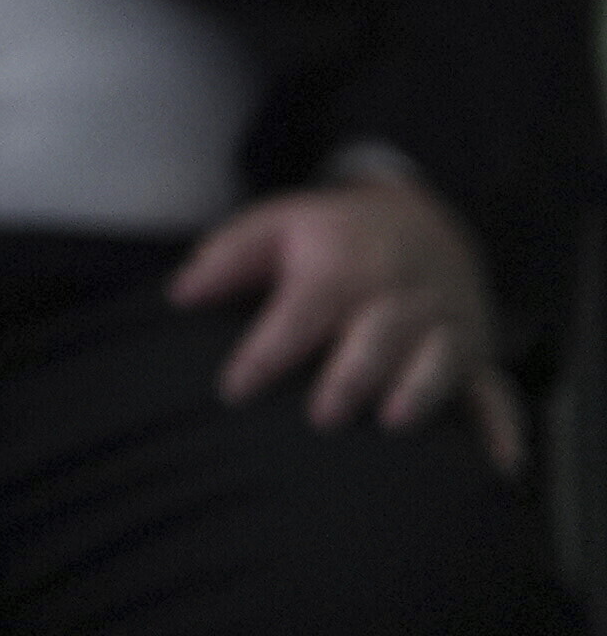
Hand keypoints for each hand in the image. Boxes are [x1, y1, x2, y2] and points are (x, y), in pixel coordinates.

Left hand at [174, 172, 521, 471]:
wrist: (422, 217)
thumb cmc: (332, 234)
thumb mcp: (274, 224)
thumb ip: (225, 259)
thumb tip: (178, 295)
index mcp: (342, 266)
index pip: (300, 312)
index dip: (266, 353)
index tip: (233, 389)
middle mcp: (397, 296)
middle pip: (375, 338)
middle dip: (350, 376)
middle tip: (322, 416)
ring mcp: (443, 324)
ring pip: (436, 360)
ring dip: (418, 391)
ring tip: (392, 423)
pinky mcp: (475, 351)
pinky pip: (496, 390)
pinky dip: (503, 427)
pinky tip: (502, 464)